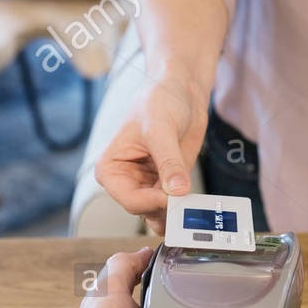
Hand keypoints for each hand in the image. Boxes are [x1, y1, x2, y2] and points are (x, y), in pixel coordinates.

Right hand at [94, 78, 209, 233]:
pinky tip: (197, 200)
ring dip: (178, 212)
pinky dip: (187, 207)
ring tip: (193, 203)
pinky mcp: (168, 186)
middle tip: (188, 200)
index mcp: (110, 169)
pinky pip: (175, 206)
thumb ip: (169, 162)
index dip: (153, 201)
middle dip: (167, 208)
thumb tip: (177, 191)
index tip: (174, 194)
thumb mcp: (162, 130)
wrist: (181, 93)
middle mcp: (126, 181)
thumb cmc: (159, 102)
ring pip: (160, 214)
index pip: (130, 200)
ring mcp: (147, 186)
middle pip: (146, 210)